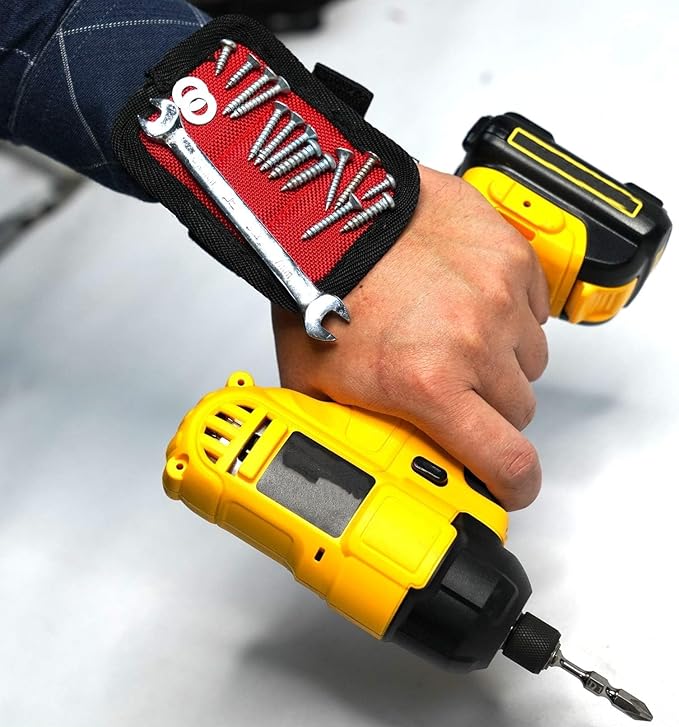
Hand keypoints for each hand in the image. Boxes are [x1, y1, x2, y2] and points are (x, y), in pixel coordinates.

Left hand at [272, 166, 549, 509]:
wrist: (329, 214)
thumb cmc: (318, 284)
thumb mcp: (314, 381)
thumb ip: (340, 429)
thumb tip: (342, 458)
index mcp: (428, 383)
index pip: (506, 460)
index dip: (514, 484)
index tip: (509, 483)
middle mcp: (473, 343)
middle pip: (520, 409)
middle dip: (491, 411)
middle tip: (456, 389)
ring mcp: (499, 296)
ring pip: (530, 358)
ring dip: (501, 359)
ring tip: (455, 337)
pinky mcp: (510, 257)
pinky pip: (533, 305)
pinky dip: (510, 312)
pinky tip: (469, 301)